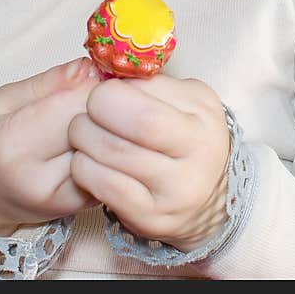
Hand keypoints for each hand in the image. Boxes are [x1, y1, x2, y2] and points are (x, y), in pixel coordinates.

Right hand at [0, 57, 101, 235]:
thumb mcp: (6, 98)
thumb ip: (50, 82)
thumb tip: (92, 67)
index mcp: (14, 145)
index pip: (74, 103)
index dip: (95, 82)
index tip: (100, 71)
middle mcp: (40, 179)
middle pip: (98, 128)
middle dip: (109, 105)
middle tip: (109, 89)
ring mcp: (65, 199)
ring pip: (112, 150)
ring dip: (116, 128)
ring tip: (107, 115)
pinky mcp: (85, 207)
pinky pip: (114, 169)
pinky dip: (114, 150)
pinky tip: (105, 139)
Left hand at [68, 74, 230, 252]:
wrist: (212, 194)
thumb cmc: (188, 134)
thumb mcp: (185, 98)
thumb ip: (150, 84)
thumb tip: (107, 73)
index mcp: (202, 119)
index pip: (144, 108)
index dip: (109, 96)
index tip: (103, 93)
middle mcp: (196, 161)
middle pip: (124, 137)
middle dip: (90, 119)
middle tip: (86, 113)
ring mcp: (175, 195)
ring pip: (108, 161)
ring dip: (83, 142)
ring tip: (84, 135)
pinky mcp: (152, 220)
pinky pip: (104, 189)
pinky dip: (85, 170)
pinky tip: (88, 161)